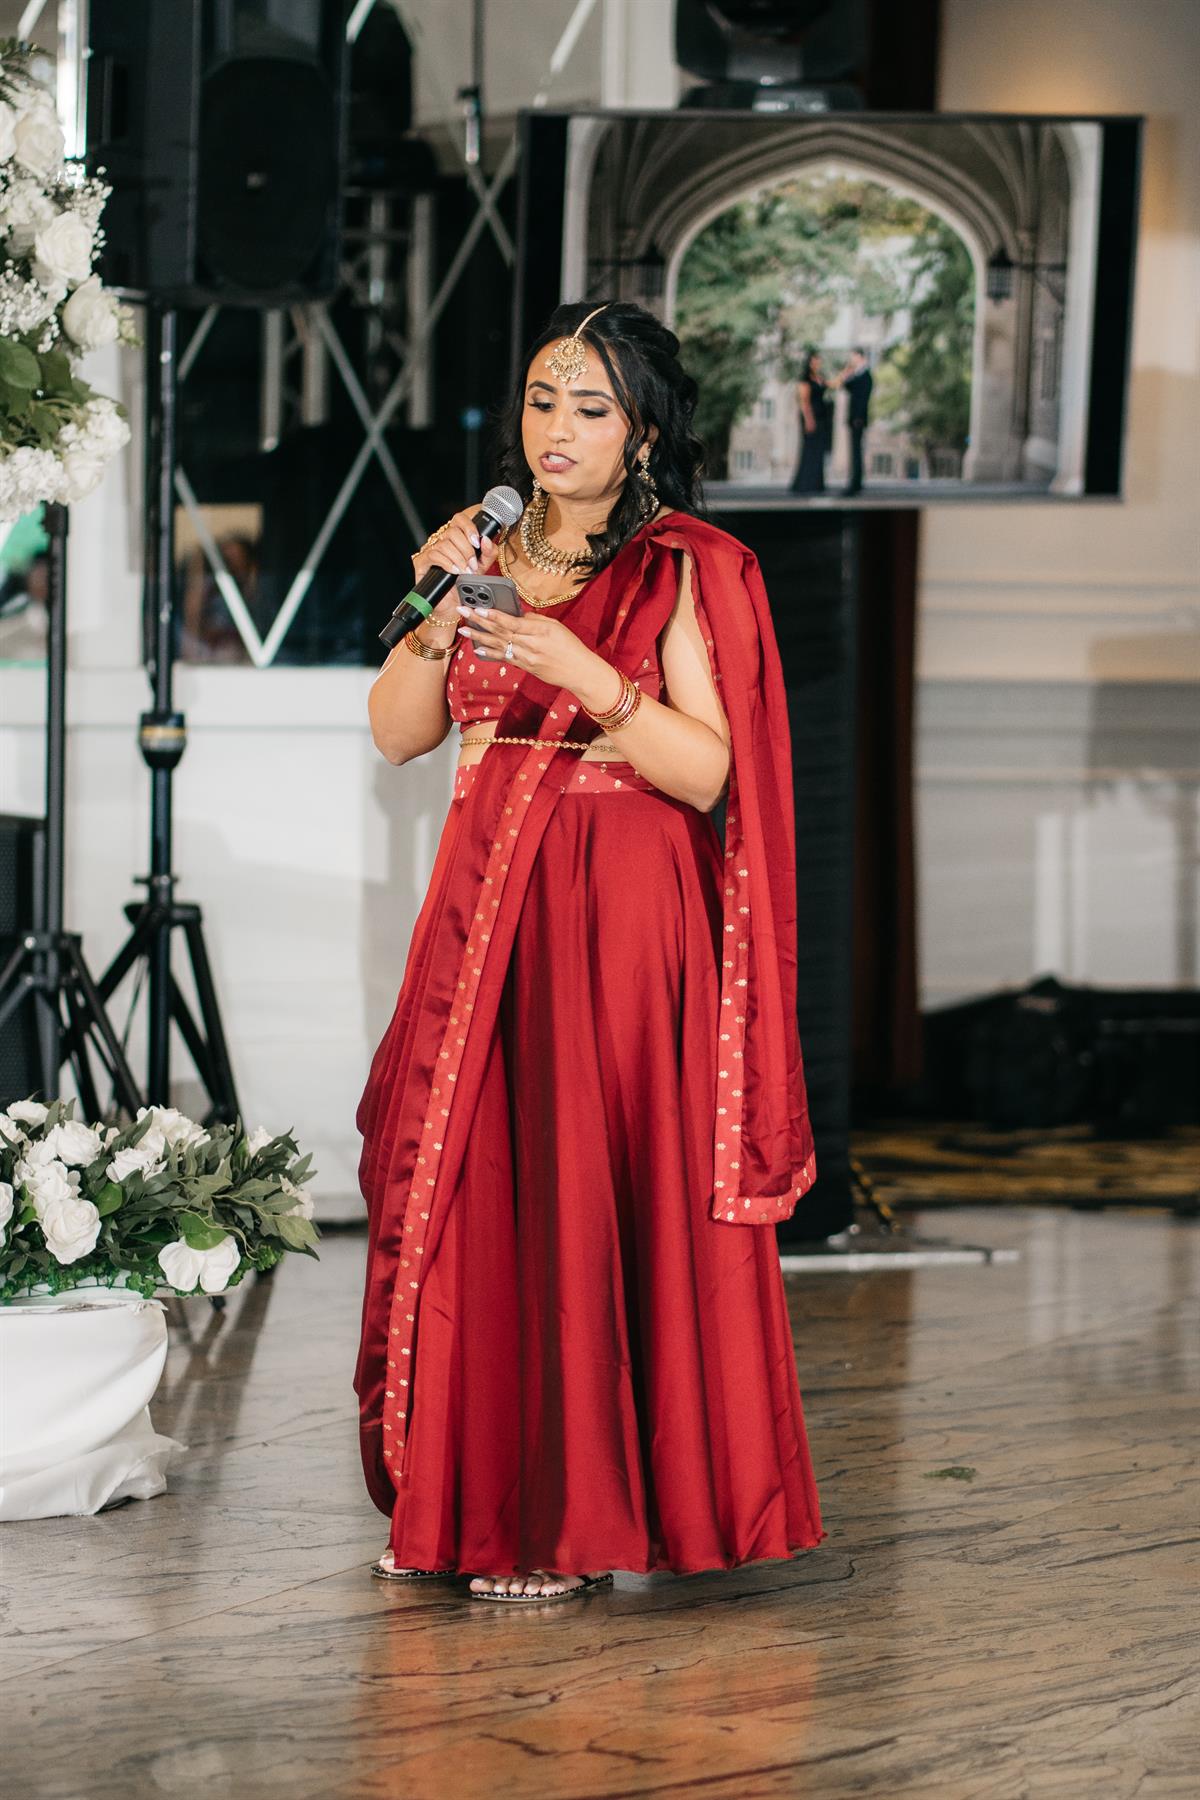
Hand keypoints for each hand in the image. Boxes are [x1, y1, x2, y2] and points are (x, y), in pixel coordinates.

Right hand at [413, 507, 501, 627]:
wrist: (451, 606)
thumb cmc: (463, 586)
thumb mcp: (482, 568)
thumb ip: (489, 554)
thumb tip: (487, 540)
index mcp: (456, 539)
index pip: (459, 520)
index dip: (469, 527)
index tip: (477, 542)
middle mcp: (441, 542)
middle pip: (452, 532)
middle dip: (466, 549)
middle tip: (473, 565)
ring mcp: (430, 550)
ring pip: (444, 544)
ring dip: (458, 558)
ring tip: (465, 571)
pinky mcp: (421, 562)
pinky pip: (434, 555)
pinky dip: (447, 563)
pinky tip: (454, 571)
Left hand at [456, 606, 618, 708]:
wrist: (578, 671)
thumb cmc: (570, 646)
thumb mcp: (556, 626)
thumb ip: (534, 620)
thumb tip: (516, 614)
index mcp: (539, 631)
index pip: (511, 622)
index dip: (493, 615)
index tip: (478, 607)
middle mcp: (530, 645)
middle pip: (500, 632)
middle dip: (479, 621)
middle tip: (463, 612)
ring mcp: (526, 658)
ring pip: (498, 645)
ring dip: (479, 637)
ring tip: (464, 629)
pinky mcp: (525, 667)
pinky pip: (504, 658)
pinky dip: (490, 652)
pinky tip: (478, 647)